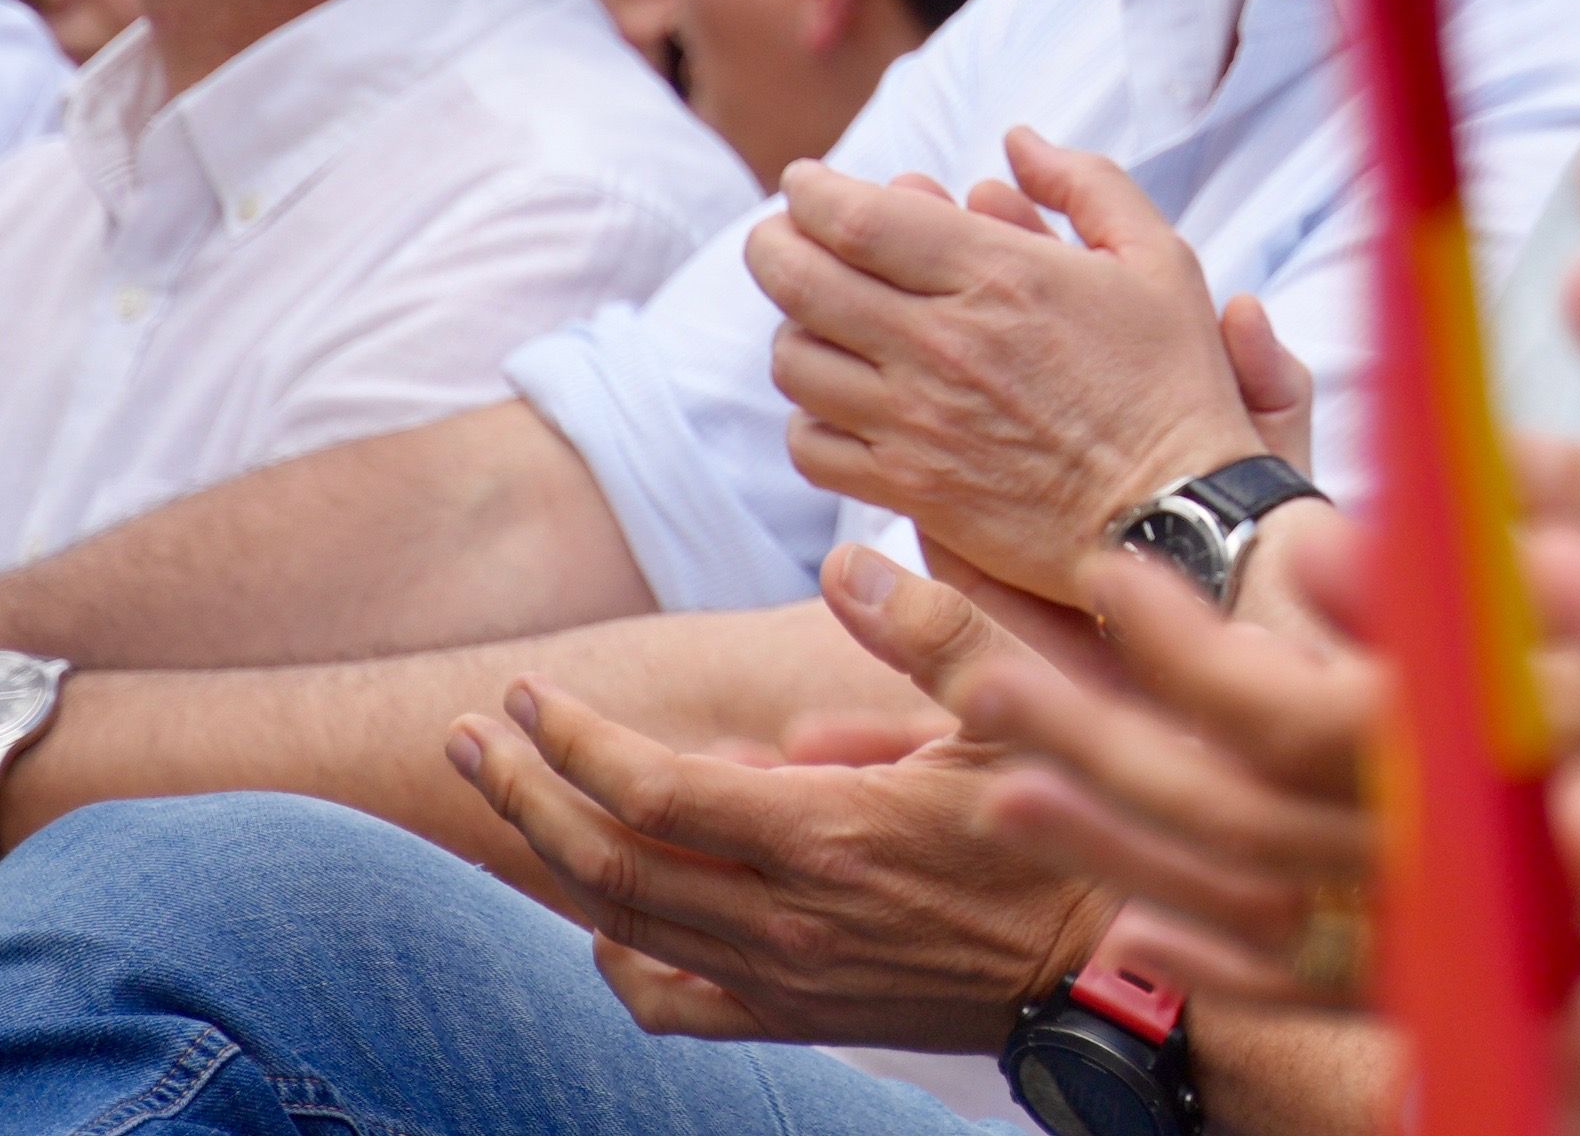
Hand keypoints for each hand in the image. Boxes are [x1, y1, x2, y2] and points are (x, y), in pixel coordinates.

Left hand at [444, 544, 1113, 1050]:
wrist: (1105, 970)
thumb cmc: (1070, 825)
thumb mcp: (1021, 708)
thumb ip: (931, 631)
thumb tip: (846, 564)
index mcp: (830, 833)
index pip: (655, 793)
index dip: (575, 742)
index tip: (530, 693)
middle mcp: (787, 918)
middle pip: (609, 863)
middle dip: (525, 793)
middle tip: (475, 735)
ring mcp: (785, 977)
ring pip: (625, 928)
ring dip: (550, 857)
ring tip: (508, 795)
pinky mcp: (800, 1015)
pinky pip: (670, 1004)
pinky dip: (617, 957)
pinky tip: (606, 917)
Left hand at [751, 134, 1263, 601]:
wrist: (1175, 516)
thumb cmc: (1175, 381)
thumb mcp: (1159, 257)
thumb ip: (1087, 183)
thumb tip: (1017, 139)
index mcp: (1000, 276)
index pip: (855, 218)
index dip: (811, 191)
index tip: (805, 184)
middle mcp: (942, 345)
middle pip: (799, 281)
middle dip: (772, 244)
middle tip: (781, 235)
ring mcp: (917, 423)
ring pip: (795, 362)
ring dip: (794, 329)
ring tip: (819, 319)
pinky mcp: (910, 490)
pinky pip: (811, 447)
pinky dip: (808, 417)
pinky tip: (841, 400)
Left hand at [969, 520, 1385, 1004]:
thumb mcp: (1514, 639)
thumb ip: (1411, 605)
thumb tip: (1312, 550)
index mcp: (1432, 764)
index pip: (1281, 714)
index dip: (1180, 644)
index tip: (1104, 574)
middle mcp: (1406, 853)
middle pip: (1223, 807)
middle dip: (1095, 743)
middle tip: (983, 686)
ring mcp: (1399, 928)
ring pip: (1233, 899)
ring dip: (1110, 847)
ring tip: (1004, 798)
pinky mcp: (1404, 981)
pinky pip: (1285, 982)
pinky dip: (1201, 951)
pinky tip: (1132, 925)